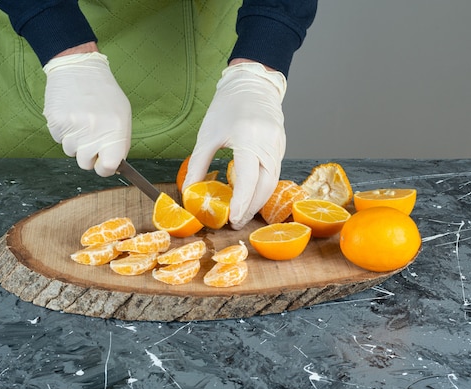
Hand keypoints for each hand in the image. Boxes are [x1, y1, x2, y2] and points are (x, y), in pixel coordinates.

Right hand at [43, 51, 130, 176]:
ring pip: (70, 152)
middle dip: (88, 154)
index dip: (105, 167)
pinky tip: (70, 113)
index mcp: (115, 131)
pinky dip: (63, 130)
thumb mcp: (122, 115)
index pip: (108, 167)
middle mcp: (94, 132)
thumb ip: (119, 142)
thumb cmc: (104, 93)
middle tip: (90, 136)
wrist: (78, 67)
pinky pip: (58, 139)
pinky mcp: (56, 122)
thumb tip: (114, 165)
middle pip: (85, 164)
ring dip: (75, 141)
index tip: (103, 162)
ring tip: (81, 119)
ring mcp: (73, 128)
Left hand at [183, 61, 286, 228]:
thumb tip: (189, 192)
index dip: (241, 203)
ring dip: (257, 201)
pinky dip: (261, 188)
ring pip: (272, 183)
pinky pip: (273, 173)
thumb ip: (198, 165)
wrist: (252, 84)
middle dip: (250, 208)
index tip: (232, 220)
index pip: (248, 178)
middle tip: (235, 223)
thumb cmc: (227, 106)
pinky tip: (249, 196)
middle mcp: (269, 144)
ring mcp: (278, 146)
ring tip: (241, 214)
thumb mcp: (207, 135)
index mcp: (249, 138)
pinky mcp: (281, 148)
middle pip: (265, 187)